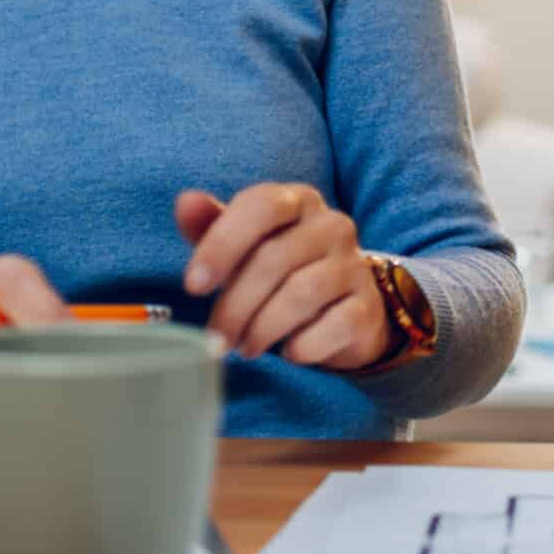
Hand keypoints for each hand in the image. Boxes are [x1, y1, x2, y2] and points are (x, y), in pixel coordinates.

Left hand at [174, 184, 391, 369]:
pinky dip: (305, 344)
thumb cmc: (281, 271)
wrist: (343, 309)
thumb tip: (185, 202)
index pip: (260, 206)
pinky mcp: (368, 306)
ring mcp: (355, 265)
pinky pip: (335, 325)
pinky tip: (289, 352)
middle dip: (235, 305)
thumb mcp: (243, 247)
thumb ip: (212, 226)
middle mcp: (331, 225)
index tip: (192, 286)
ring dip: (263, 328)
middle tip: (215, 339)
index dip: (222, 244)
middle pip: (274, 259)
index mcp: (296, 201)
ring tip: (245, 347)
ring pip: (302, 293)